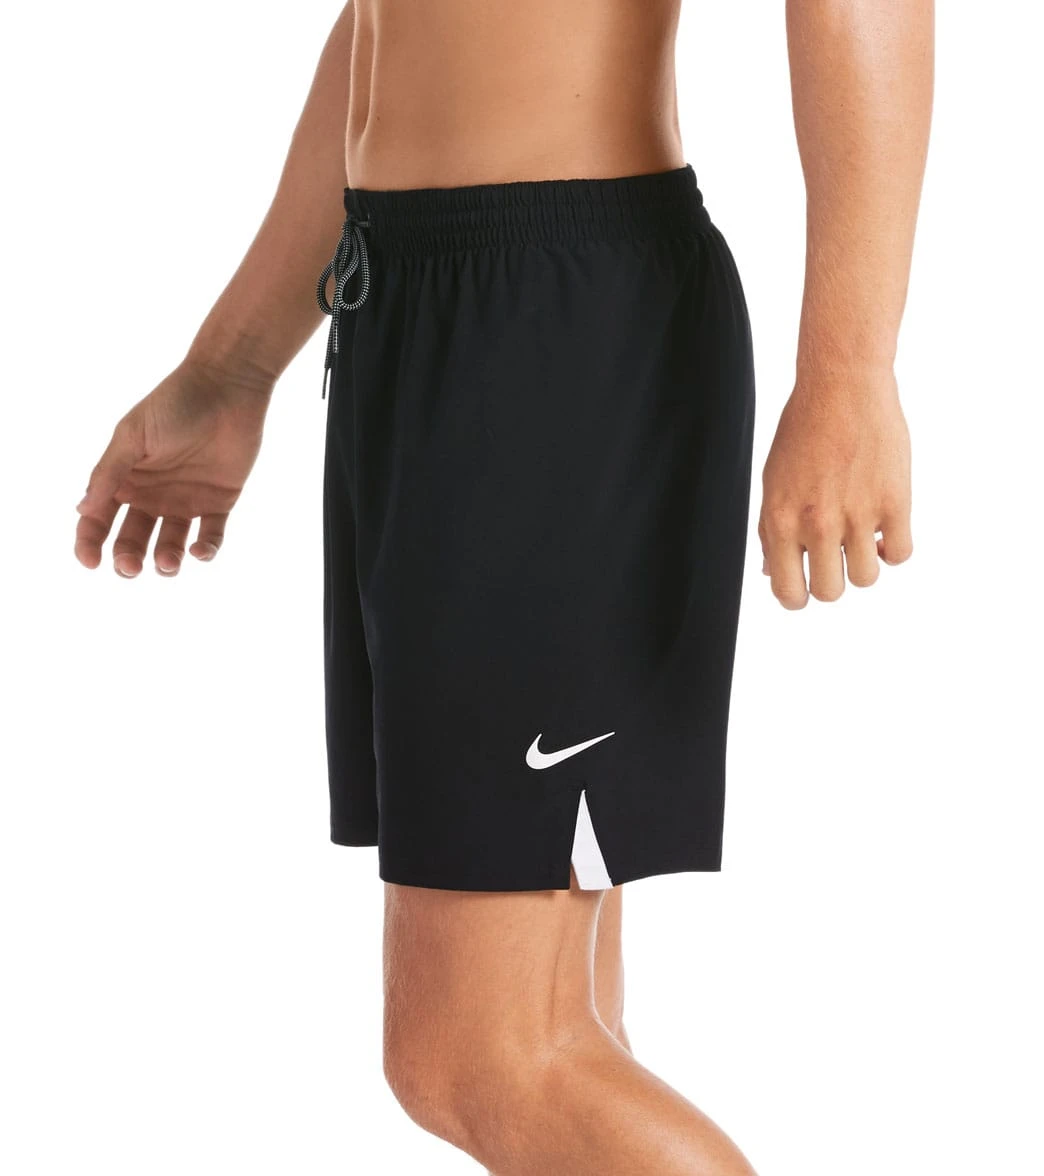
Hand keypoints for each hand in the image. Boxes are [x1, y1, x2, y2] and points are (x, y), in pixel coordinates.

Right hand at [74, 359, 272, 576]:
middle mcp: (151, 495)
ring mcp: (185, 501)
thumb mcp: (133, 436)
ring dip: (166, 560)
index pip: (99, 519)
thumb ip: (110, 472)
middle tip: (130, 567)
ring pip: (170, 544)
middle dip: (127, 558)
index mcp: (124, 479)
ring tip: (167, 563)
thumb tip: (82, 509)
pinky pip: (211, 536)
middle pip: (133, 538)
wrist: (227, 389)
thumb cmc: (174, 405)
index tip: (90, 561)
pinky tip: (199, 552)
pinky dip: (206, 550)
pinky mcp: (218, 503)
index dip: (89, 542)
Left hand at [758, 364, 912, 608]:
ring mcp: (858, 515)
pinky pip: (900, 555)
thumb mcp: (773, 482)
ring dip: (864, 564)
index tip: (805, 583)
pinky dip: (893, 549)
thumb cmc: (802, 431)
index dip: (797, 595)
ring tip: (860, 536)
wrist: (842, 387)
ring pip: (866, 579)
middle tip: (835, 557)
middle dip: (831, 580)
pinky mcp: (895, 502)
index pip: (788, 592)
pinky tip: (883, 529)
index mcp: (780, 521)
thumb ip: (771, 531)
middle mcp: (817, 524)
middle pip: (829, 592)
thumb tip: (772, 574)